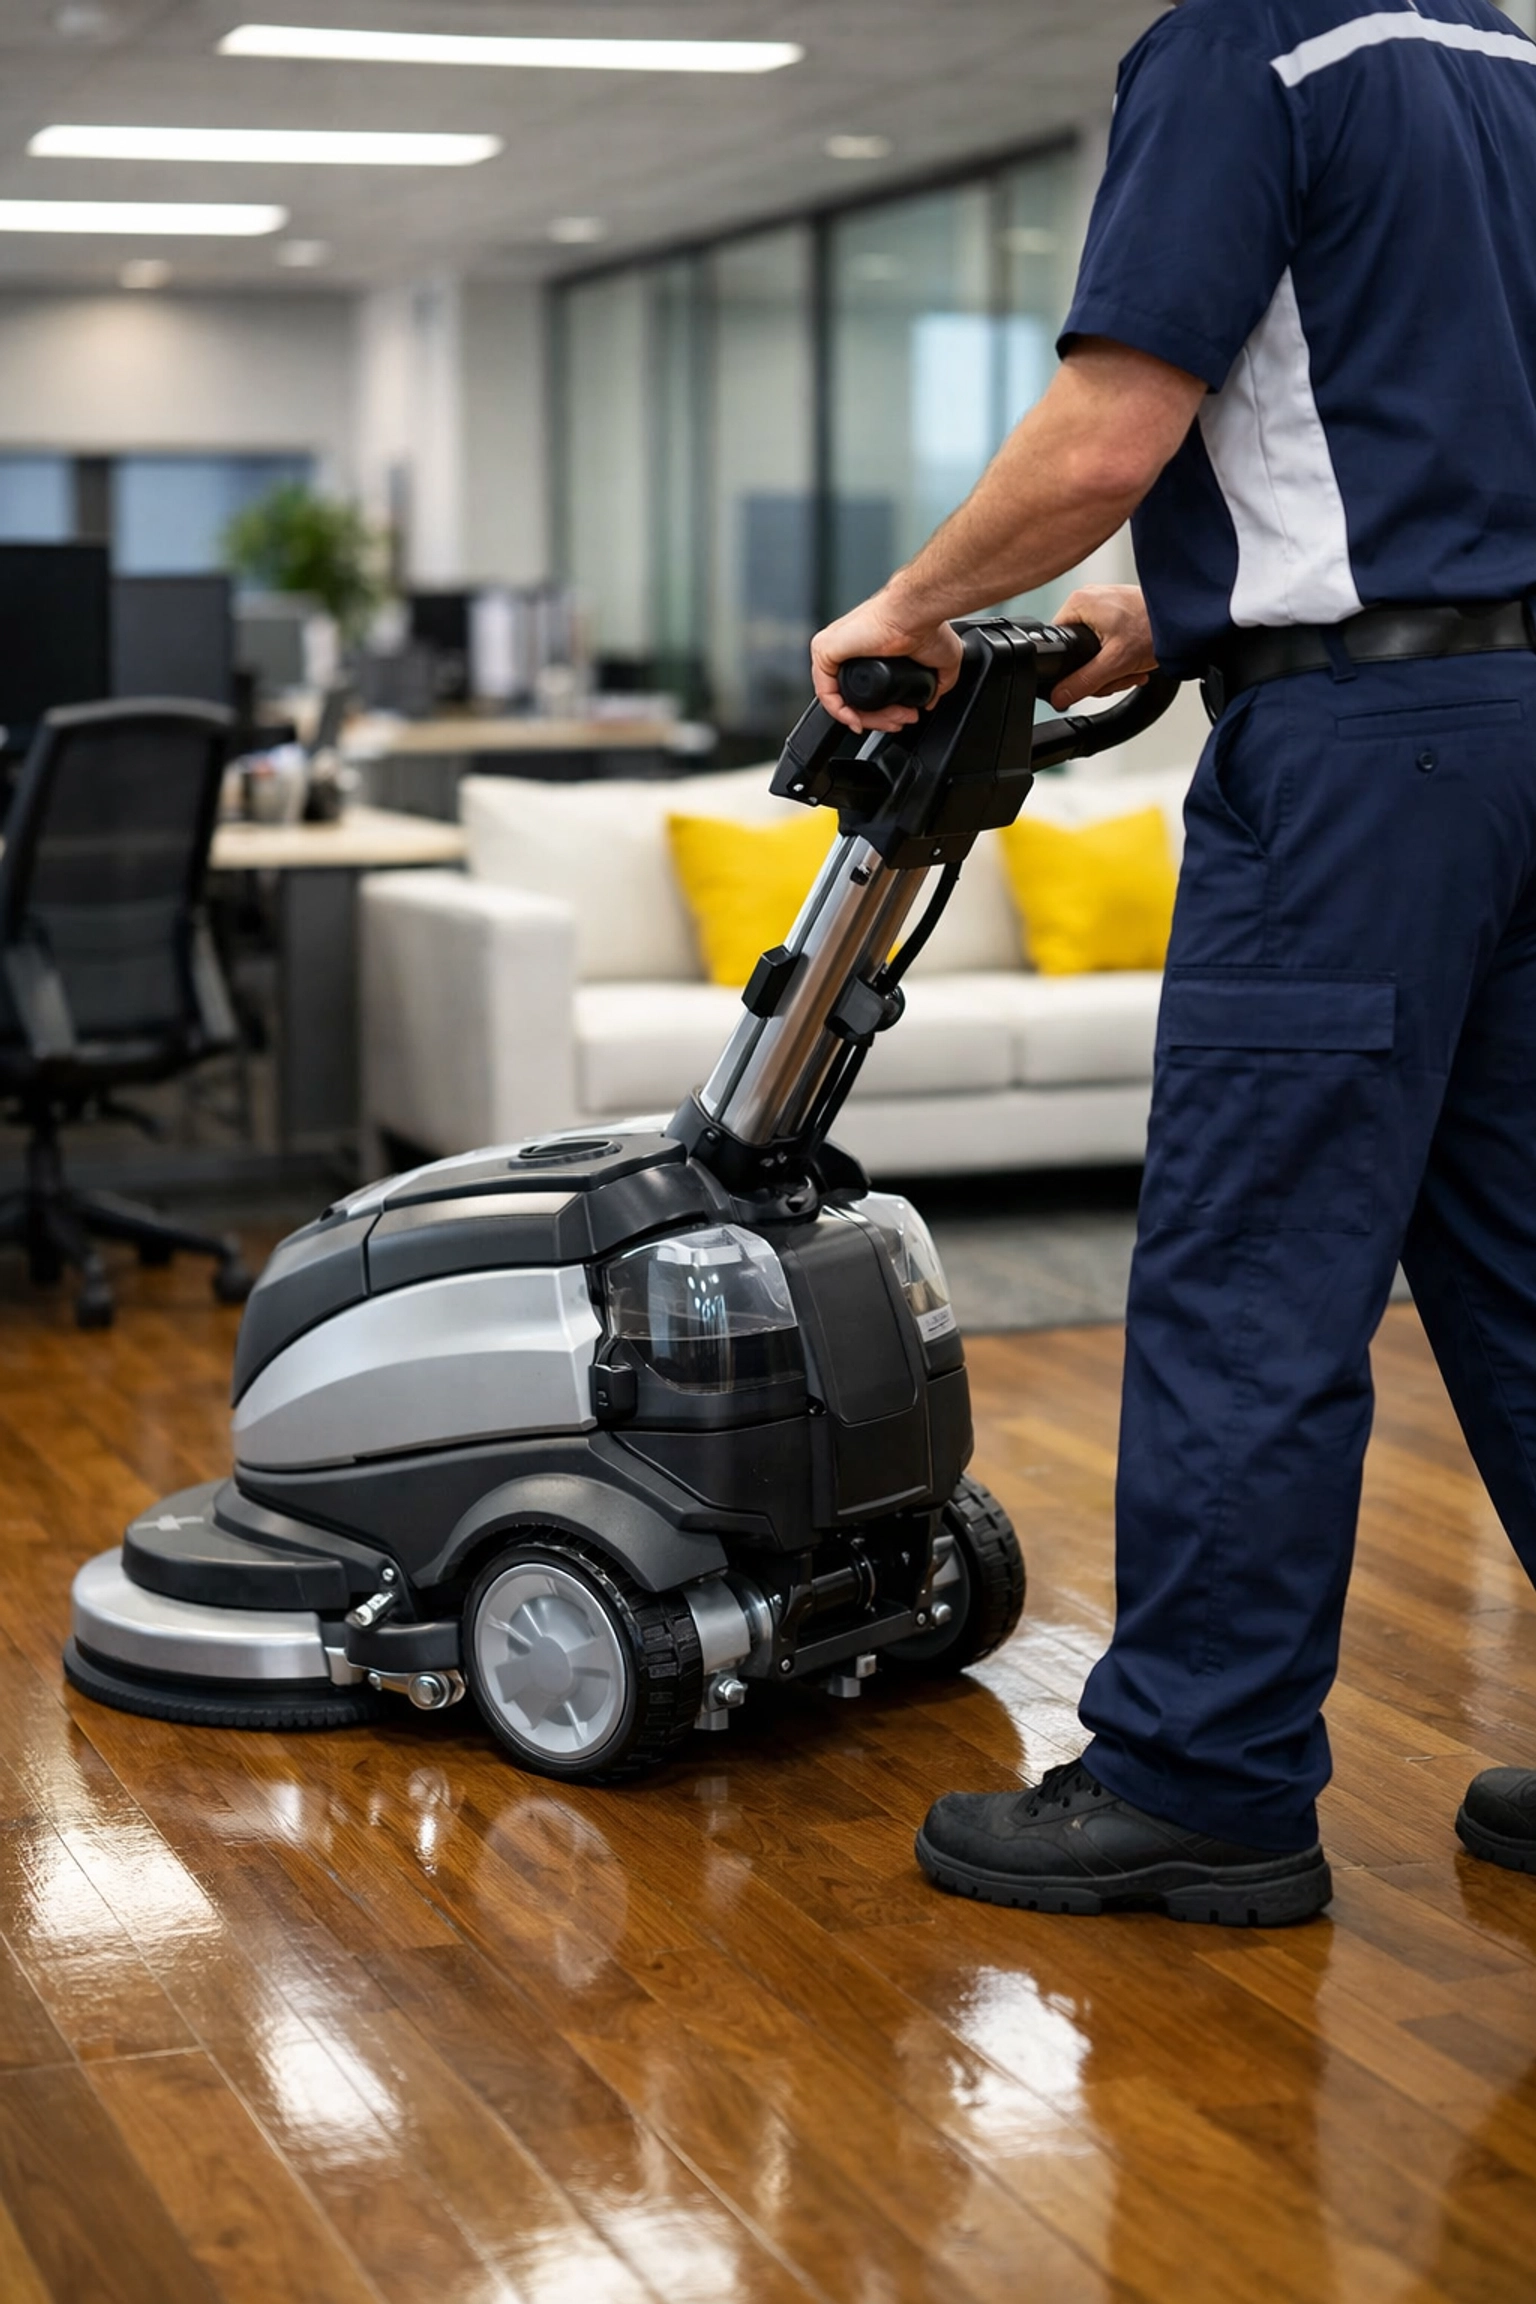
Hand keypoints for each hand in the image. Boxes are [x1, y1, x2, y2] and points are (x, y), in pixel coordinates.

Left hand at [810, 590, 964, 732]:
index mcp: (870, 650)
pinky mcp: (824, 650)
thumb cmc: (928, 626)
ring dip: (867, 718)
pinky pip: (826, 692)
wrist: (917, 612)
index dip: (885, 711)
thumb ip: (937, 684)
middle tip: (901, 720)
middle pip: (855, 698)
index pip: (868, 691)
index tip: (903, 716)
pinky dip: (840, 712)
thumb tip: (930, 701)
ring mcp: (835, 649)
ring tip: (893, 720)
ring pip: (842, 698)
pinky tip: (859, 721)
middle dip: (880, 718)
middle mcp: (850, 650)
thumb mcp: (942, 662)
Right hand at [1048, 585, 1156, 708]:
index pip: (1058, 644)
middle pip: (1077, 650)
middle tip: (1118, 675)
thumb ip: (1083, 683)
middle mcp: (1089, 597)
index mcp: (1079, 602)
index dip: (1072, 669)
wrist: (1187, 620)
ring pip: (1095, 649)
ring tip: (1132, 668)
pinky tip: (1135, 660)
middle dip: (1100, 672)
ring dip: (1114, 668)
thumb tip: (1060, 696)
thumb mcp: (1115, 663)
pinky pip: (1108, 640)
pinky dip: (1122, 655)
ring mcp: (1105, 602)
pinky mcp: (1119, 609)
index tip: (1092, 677)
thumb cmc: (1156, 628)